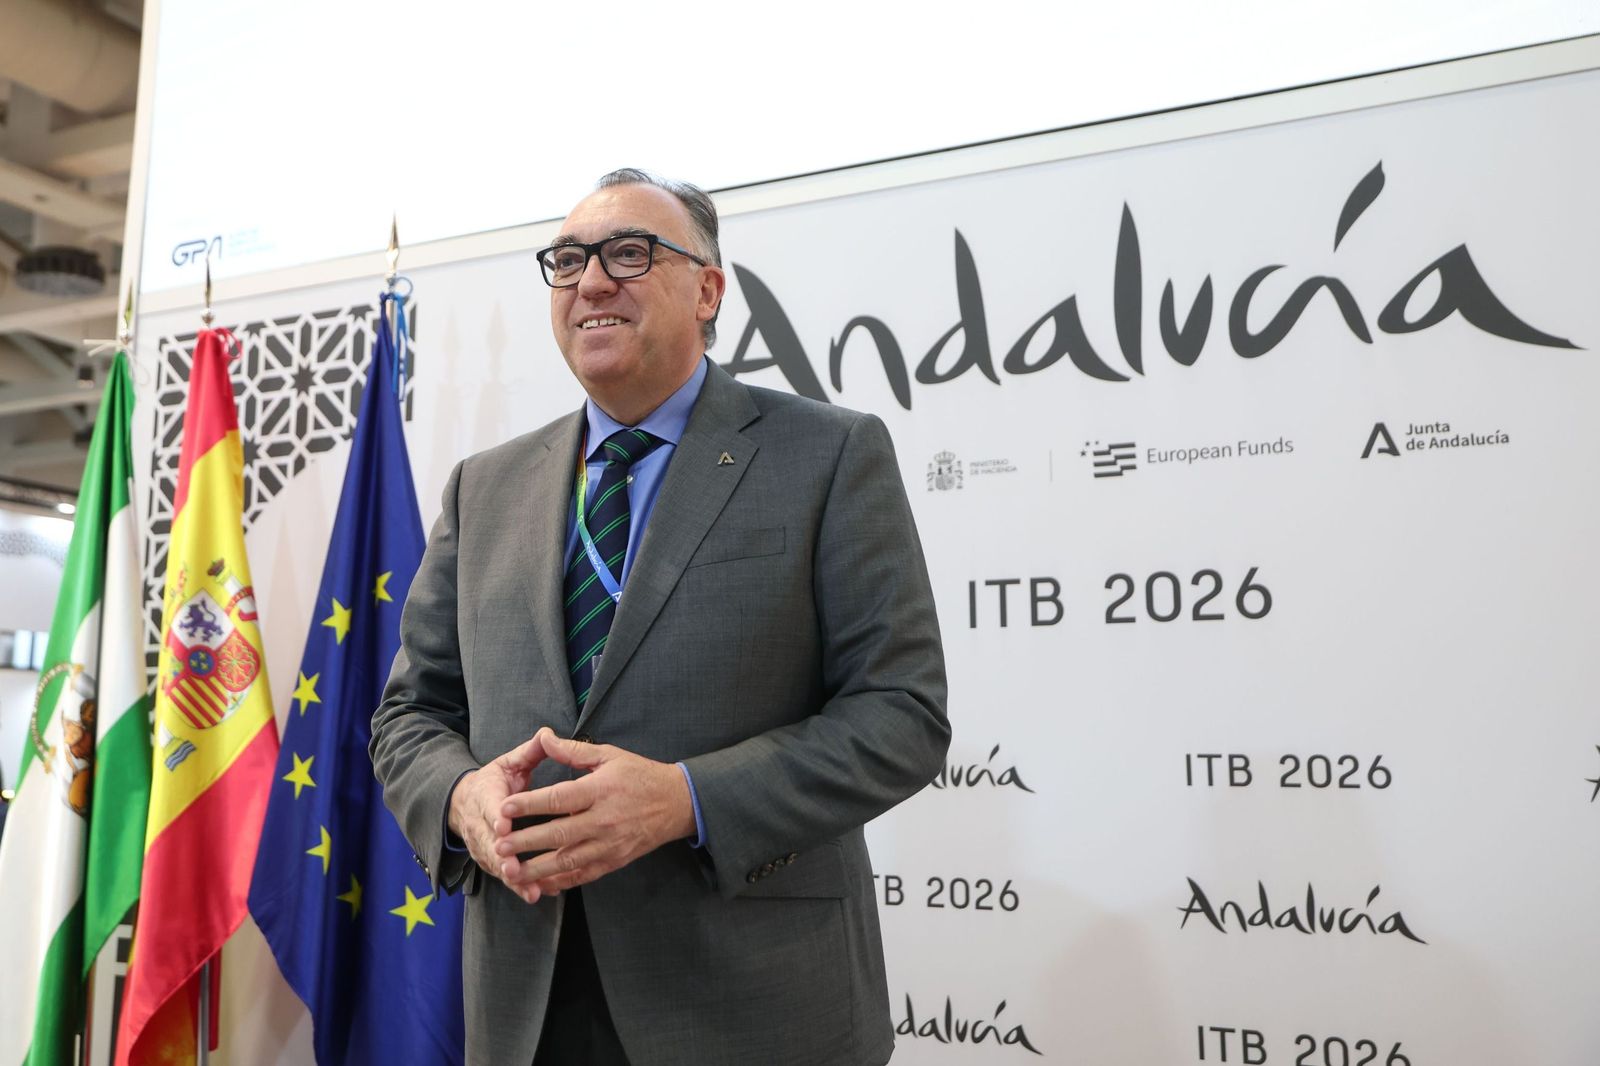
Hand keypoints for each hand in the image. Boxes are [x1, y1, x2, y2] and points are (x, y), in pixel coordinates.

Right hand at [447, 732, 549, 885]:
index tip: (504, 825)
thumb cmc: (494, 782)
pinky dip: (518, 887)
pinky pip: (504, 877)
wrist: (464, 804)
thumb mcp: (508, 763)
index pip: (490, 807)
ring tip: (528, 887)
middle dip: (501, 856)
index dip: (496, 817)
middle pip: (490, 842)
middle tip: (513, 866)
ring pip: (496, 864)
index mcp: (486, 795)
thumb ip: (529, 752)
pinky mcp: (491, 862)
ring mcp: (484, 846)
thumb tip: (547, 733)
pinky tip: (536, 895)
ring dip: (511, 878)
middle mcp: (481, 825)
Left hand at [493, 727, 695, 902]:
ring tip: (511, 871)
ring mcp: (609, 844)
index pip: (560, 799)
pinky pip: (583, 875)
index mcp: (600, 790)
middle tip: (499, 846)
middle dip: (526, 841)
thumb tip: (543, 737)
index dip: (530, 804)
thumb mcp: (609, 755)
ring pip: (568, 861)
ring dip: (537, 868)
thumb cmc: (640, 775)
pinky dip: (560, 882)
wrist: (677, 804)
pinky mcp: (614, 861)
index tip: (505, 808)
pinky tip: (539, 885)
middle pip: (559, 833)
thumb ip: (573, 751)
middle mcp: (604, 820)